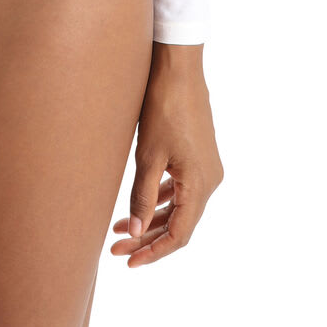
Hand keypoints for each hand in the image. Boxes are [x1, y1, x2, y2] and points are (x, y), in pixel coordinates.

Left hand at [111, 45, 222, 268]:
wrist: (178, 66)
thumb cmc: (163, 107)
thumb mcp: (148, 155)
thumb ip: (142, 196)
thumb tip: (135, 231)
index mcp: (201, 184)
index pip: (179, 235)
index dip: (153, 251)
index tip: (128, 260)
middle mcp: (210, 180)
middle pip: (179, 222)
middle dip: (147, 236)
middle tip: (116, 246)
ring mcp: (206, 166)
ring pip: (179, 206)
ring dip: (151, 218)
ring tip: (119, 228)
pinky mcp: (199, 154)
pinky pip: (181, 187)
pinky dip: (161, 198)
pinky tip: (140, 202)